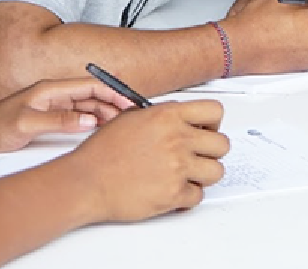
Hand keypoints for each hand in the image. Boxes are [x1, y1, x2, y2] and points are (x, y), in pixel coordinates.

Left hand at [0, 78, 134, 156]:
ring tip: (122, 124)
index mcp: (51, 89)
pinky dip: (93, 121)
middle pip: (93, 95)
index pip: (90, 85)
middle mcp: (55, 95)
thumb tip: (90, 120)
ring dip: (105, 113)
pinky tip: (101, 130)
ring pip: (88, 106)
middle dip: (114, 103)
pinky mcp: (51, 118)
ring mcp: (54, 106)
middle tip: (132, 116)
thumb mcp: (27, 124)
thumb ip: (60, 120)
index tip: (129, 102)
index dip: (113, 91)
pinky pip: (79, 117)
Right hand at [64, 100, 229, 222]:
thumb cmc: (102, 153)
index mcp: (168, 116)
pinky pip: (199, 196)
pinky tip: (173, 190)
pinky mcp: (173, 194)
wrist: (85, 182)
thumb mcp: (131, 117)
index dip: (213, 122)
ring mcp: (177, 167)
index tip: (206, 130)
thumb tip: (182, 116)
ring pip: (217, 171)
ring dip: (203, 175)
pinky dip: (188, 197)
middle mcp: (177, 139)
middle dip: (211, 152)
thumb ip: (162, 114)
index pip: (215, 111)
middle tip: (197, 157)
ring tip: (186, 175)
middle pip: (222, 144)